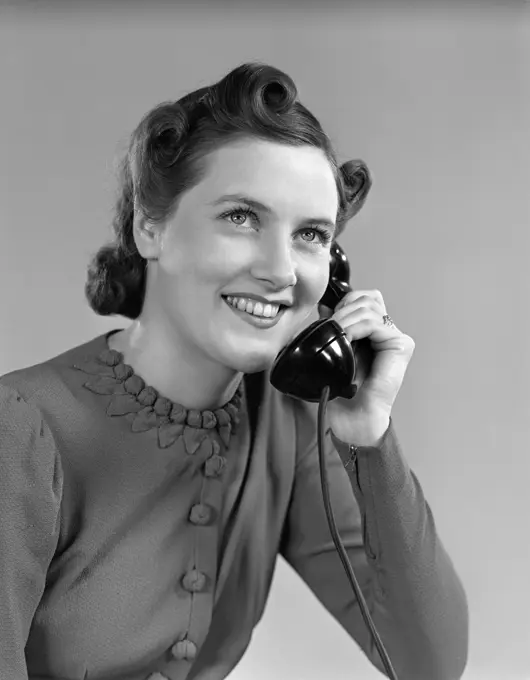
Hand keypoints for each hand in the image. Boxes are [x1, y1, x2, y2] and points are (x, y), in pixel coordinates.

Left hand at [318, 290, 414, 445]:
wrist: (351, 417)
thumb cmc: (340, 391)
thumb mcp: (330, 349)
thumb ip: (332, 327)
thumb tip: (324, 305)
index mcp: (370, 331)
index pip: (361, 298)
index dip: (343, 303)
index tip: (328, 320)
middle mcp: (385, 332)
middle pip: (365, 298)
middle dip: (342, 310)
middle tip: (331, 330)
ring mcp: (394, 337)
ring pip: (368, 307)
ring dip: (346, 319)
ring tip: (337, 338)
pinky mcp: (401, 345)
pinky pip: (375, 322)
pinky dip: (356, 327)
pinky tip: (347, 340)